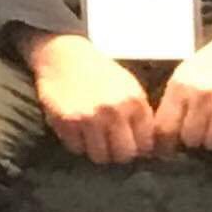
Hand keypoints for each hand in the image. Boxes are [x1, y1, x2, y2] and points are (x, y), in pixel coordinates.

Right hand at [26, 30, 161, 164]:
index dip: (139, 147)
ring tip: (94, 138)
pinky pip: (76, 148)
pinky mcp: (66, 121)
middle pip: (124, 154)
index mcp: (133, 101)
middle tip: (111, 145)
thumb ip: (140, 115)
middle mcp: (113, 111)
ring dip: (97, 150)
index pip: (146, 144)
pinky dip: (77, 144)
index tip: (131, 143)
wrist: (63, 54)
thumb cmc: (99, 72)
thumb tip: (148, 148)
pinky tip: (77, 130)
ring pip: (100, 156)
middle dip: (119, 152)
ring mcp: (88, 117)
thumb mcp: (129, 86)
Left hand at [156, 27, 211, 150]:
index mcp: (180, 87)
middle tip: (201, 132)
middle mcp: (201, 96)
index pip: (165, 128)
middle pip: (190, 139)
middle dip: (194, 140)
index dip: (165, 144)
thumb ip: (174, 100)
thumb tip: (162, 132)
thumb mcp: (185, 74)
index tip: (168, 150)